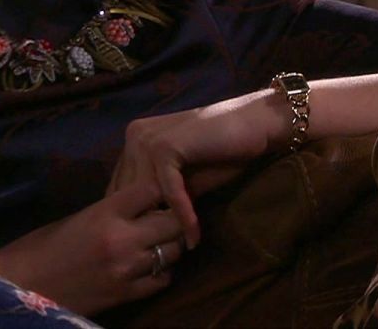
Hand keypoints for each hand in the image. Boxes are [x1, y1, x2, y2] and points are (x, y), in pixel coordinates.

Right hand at [0, 183, 185, 315]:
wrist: (18, 284)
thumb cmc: (42, 245)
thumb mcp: (79, 217)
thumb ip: (113, 210)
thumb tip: (144, 203)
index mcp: (105, 211)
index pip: (153, 188)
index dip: (161, 188)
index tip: (162, 192)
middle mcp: (121, 238)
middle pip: (173, 221)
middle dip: (176, 218)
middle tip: (170, 218)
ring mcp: (126, 269)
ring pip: (173, 251)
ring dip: (171, 246)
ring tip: (160, 242)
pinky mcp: (125, 295)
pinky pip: (162, 280)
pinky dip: (161, 272)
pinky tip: (150, 268)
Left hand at [109, 90, 289, 248]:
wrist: (254, 122)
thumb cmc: (223, 150)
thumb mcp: (185, 176)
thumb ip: (161, 193)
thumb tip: (144, 229)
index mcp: (135, 138)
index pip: (122, 185)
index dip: (134, 215)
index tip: (149, 244)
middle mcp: (135, 136)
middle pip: (129, 192)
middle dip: (146, 223)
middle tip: (162, 255)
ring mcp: (148, 139)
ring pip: (147, 194)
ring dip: (164, 224)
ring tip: (177, 252)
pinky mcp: (167, 147)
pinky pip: (169, 191)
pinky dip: (183, 215)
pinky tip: (194, 236)